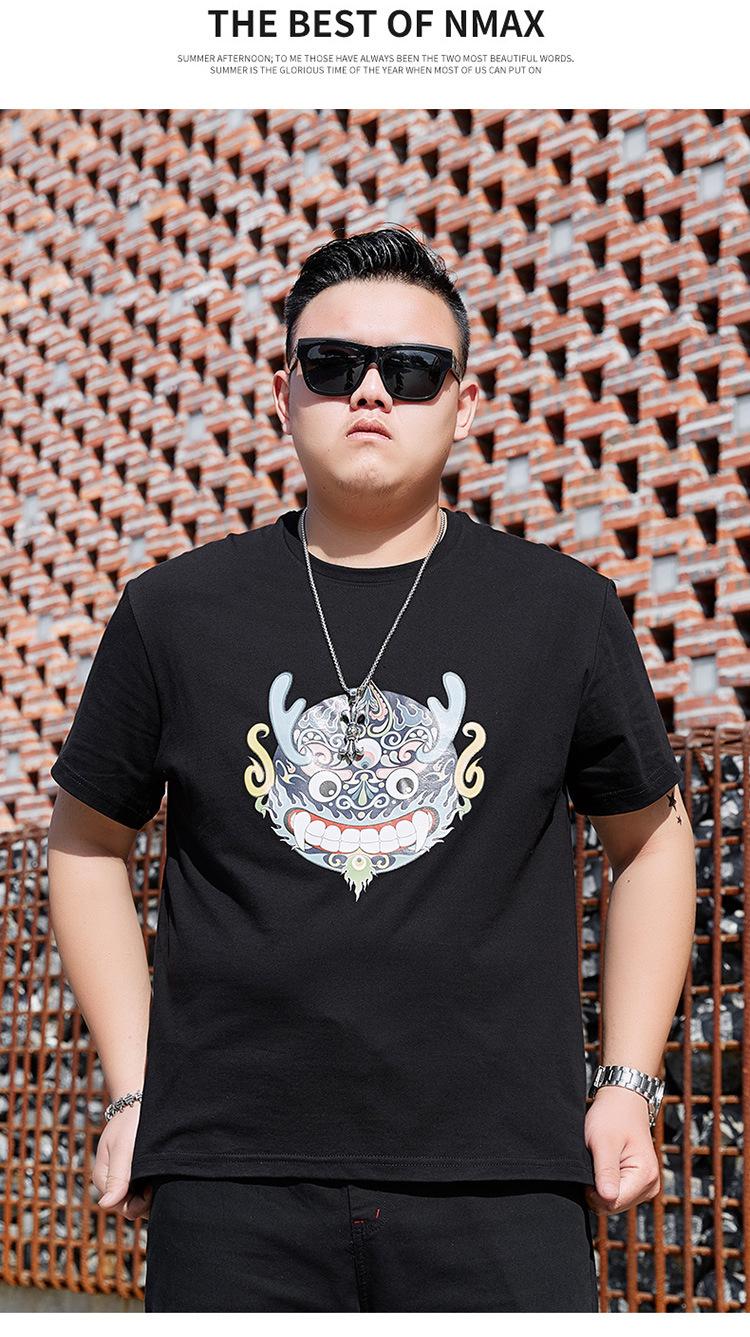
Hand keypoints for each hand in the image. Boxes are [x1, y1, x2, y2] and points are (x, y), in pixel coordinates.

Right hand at [91, 1102, 152, 1220]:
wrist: (138, 1101)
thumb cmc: (129, 1122)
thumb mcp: (123, 1148)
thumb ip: (117, 1177)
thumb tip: (105, 1205)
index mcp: (103, 1179)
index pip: (122, 1207)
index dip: (139, 1203)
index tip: (152, 1186)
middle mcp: (112, 1182)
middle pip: (131, 1206)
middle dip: (146, 1200)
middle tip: (159, 1180)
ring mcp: (123, 1178)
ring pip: (138, 1199)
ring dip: (151, 1193)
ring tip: (160, 1174)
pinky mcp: (133, 1172)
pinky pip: (143, 1189)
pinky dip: (153, 1184)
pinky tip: (160, 1172)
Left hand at [584, 1084, 660, 1213]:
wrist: (623, 1102)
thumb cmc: (612, 1117)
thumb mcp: (604, 1142)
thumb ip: (606, 1171)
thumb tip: (607, 1199)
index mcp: (645, 1177)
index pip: (612, 1203)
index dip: (593, 1191)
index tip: (589, 1167)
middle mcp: (650, 1185)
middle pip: (613, 1205)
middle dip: (597, 1188)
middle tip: (595, 1160)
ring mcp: (645, 1186)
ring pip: (613, 1202)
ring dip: (601, 1185)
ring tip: (601, 1159)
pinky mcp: (638, 1184)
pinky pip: (616, 1195)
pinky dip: (605, 1183)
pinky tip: (604, 1165)